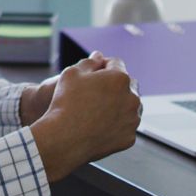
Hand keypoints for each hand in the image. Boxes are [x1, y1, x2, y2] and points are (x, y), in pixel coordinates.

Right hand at [29, 51, 140, 181]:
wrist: (63, 139)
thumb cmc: (65, 103)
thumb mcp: (71, 73)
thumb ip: (89, 61)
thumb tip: (99, 56)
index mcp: (120, 78)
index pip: (116, 63)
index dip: (102, 66)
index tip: (92, 75)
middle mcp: (132, 97)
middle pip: (127, 84)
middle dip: (115, 84)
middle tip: (95, 92)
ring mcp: (132, 119)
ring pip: (130, 106)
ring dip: (119, 104)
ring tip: (98, 109)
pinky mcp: (129, 138)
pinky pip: (126, 126)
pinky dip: (117, 124)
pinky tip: (100, 125)